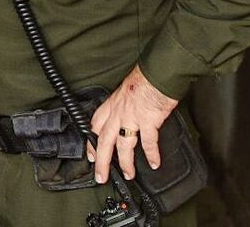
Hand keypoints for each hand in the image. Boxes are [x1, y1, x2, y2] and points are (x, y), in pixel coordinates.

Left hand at [87, 66, 177, 182]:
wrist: (158, 72)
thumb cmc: (146, 77)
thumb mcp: (127, 88)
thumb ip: (124, 103)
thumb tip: (127, 112)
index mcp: (112, 104)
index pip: (95, 126)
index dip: (91, 142)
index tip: (91, 154)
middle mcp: (118, 112)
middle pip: (104, 141)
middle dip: (101, 162)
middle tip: (101, 176)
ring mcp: (132, 117)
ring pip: (123, 146)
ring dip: (125, 163)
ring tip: (129, 174)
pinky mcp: (148, 120)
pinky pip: (148, 143)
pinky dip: (152, 154)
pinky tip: (154, 163)